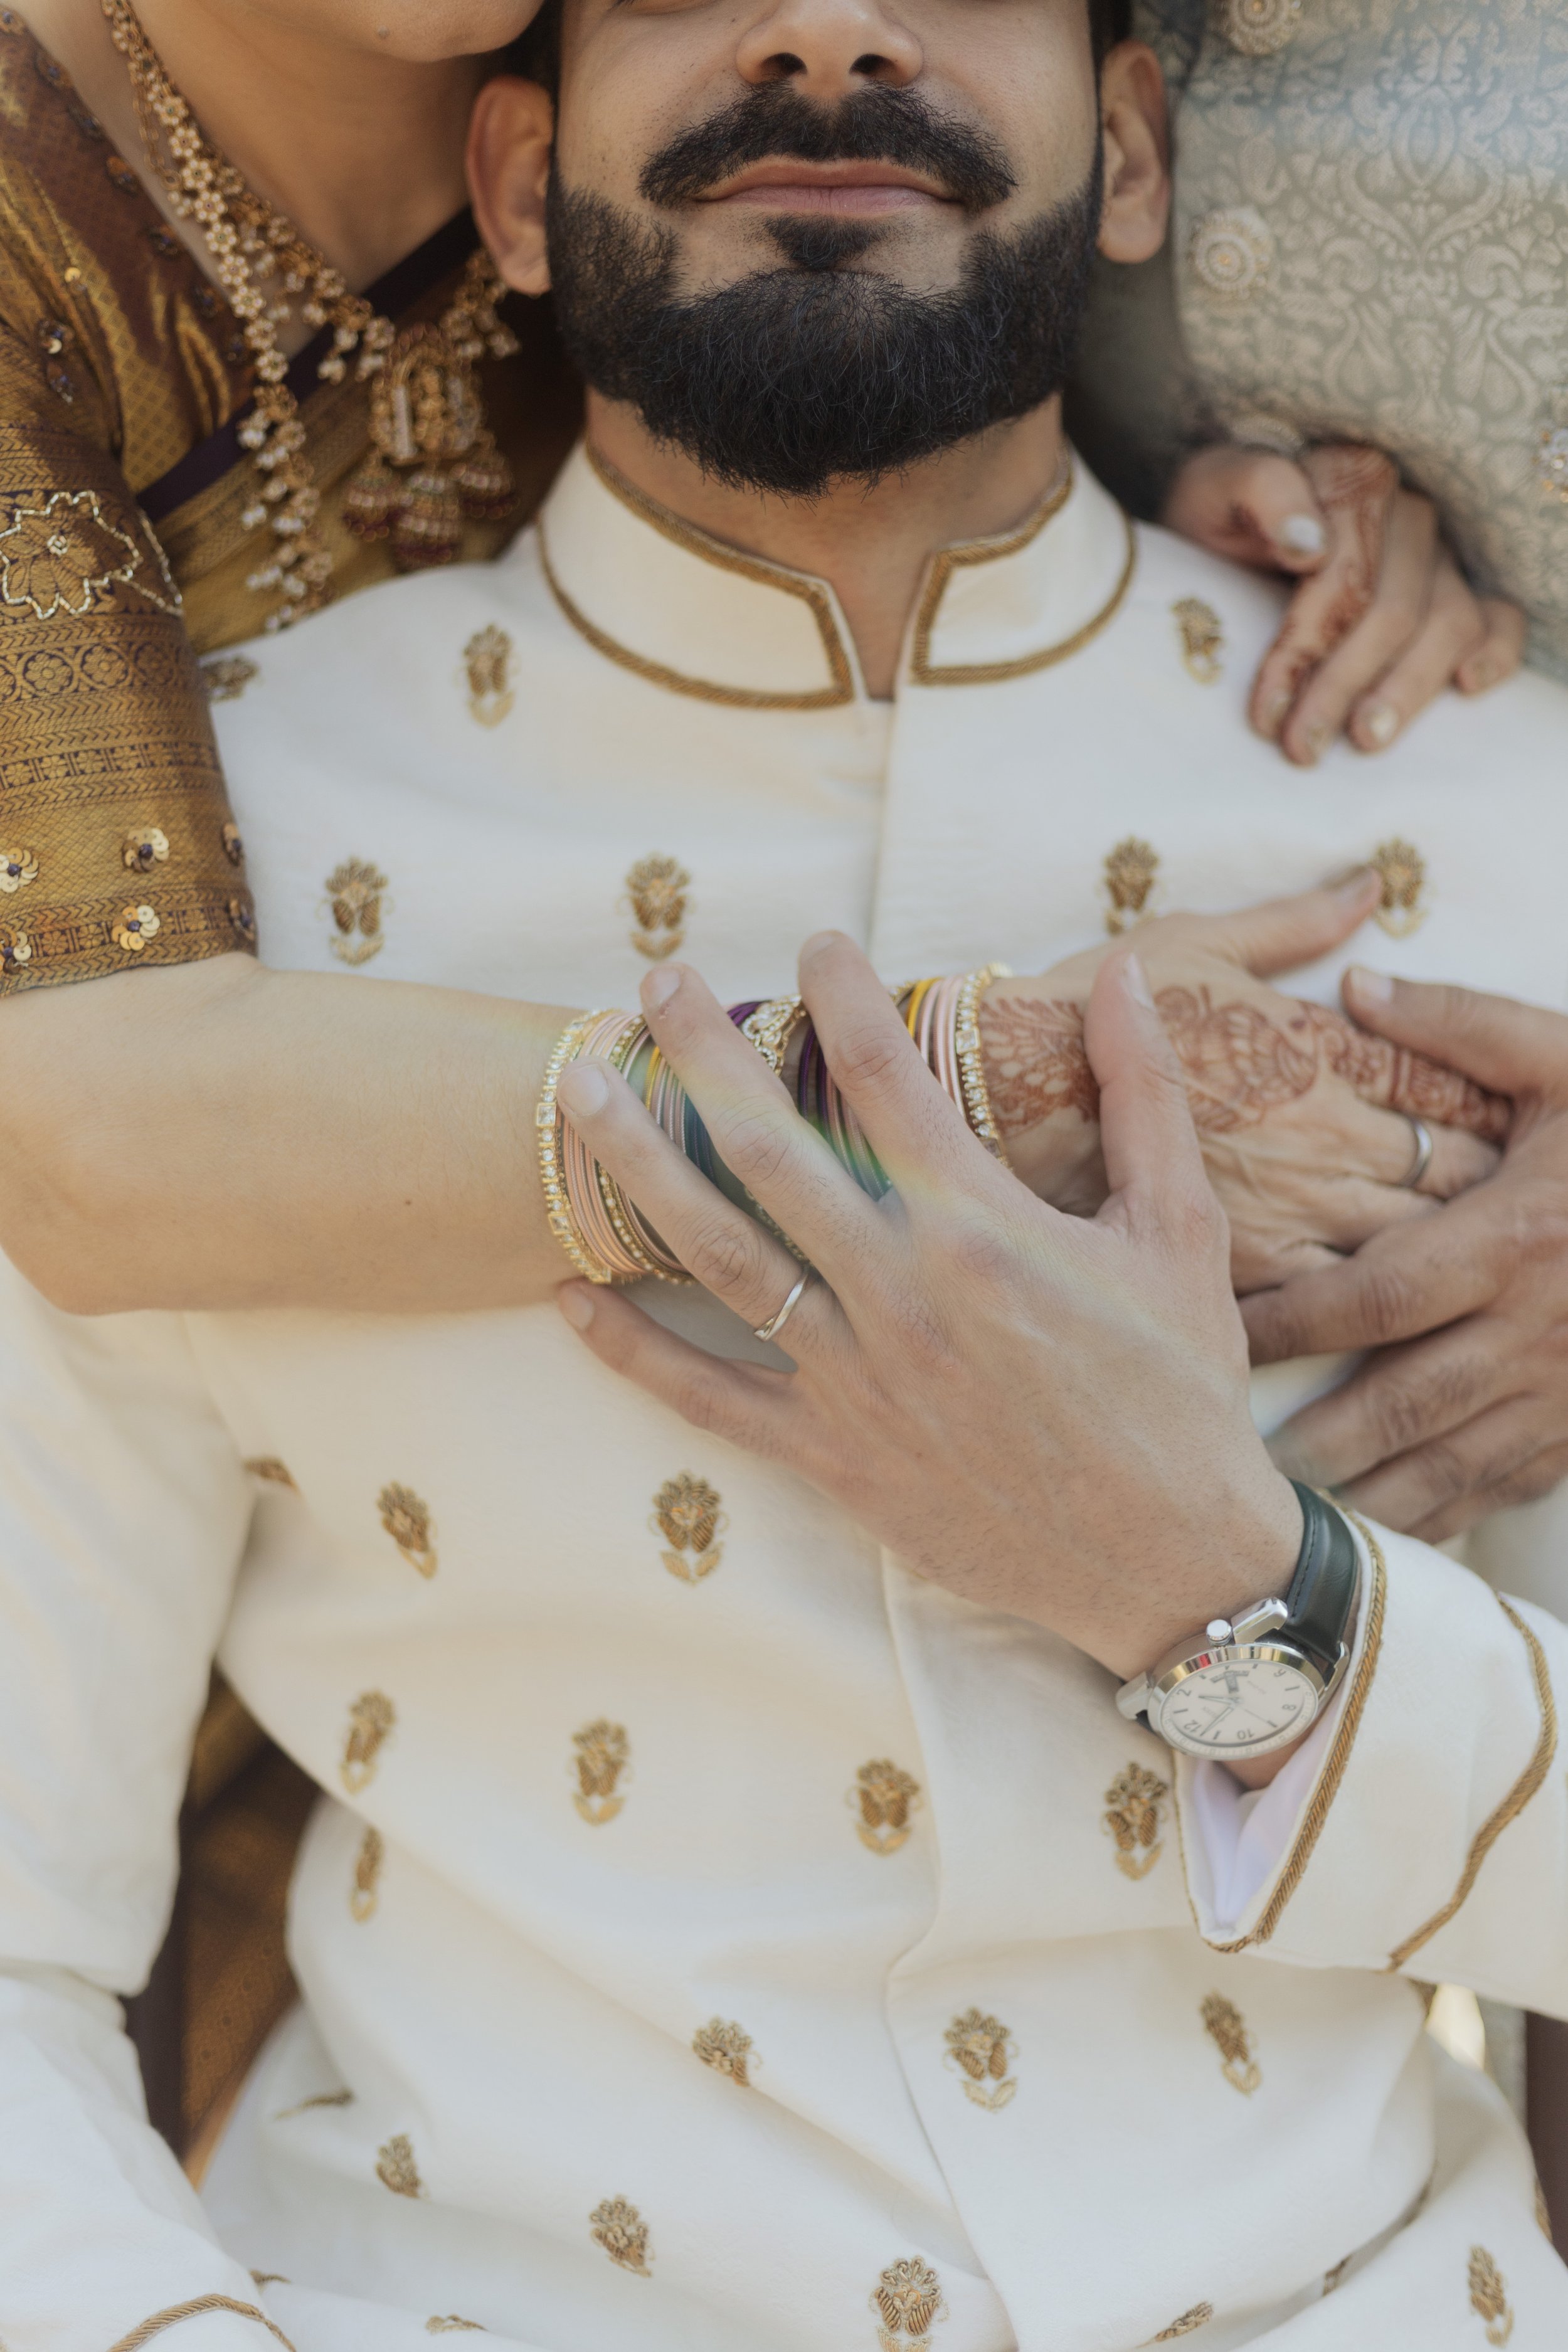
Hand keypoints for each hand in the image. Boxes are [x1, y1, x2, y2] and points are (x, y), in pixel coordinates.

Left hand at [554, 936, 1303, 1689]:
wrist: (1175, 1561)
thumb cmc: (1182, 1391)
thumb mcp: (1182, 1232)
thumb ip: (1145, 1094)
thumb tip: (1128, 972)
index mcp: (984, 1229)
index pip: (887, 1074)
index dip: (842, 993)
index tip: (818, 942)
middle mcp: (902, 1294)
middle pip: (770, 1148)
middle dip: (701, 1053)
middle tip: (657, 981)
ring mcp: (856, 1379)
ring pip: (717, 1254)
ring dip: (637, 1165)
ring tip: (576, 1091)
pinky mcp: (834, 1456)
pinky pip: (709, 1398)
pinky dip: (633, 1349)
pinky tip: (569, 1294)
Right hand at [990, 872, 1503, 1290]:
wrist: (998, 1087)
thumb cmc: (1090, 1006)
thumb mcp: (1199, 939)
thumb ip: (1297, 922)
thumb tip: (1370, 886)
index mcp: (1325, 1062)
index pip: (1447, 1098)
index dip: (1480, 1117)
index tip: (1494, 1127)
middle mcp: (1324, 1144)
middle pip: (1447, 1185)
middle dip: (1471, 1197)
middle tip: (1488, 1209)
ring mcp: (1287, 1217)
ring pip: (1403, 1253)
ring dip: (1426, 1258)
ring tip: (1437, 1269)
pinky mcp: (1236, 1274)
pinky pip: (1326, 1308)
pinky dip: (1348, 1312)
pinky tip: (1350, 1313)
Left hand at [1163, 442, 1524, 764]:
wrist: (1230, 520)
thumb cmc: (1221, 512)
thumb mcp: (1212, 490)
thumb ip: (1258, 490)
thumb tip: (1308, 540)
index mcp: (1353, 481)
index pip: (1343, 577)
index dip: (1305, 651)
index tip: (1267, 714)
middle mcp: (1406, 513)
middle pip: (1394, 610)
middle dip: (1345, 686)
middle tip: (1303, 747)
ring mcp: (1437, 552)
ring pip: (1449, 622)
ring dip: (1408, 688)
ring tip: (1366, 739)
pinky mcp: (1454, 585)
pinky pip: (1496, 615)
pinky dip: (1495, 652)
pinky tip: (1467, 687)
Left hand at [1244, 971, 1567, 1541]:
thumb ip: (1465, 1026)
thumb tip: (1356, 987)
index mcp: (1514, 1239)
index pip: (1376, 1294)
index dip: (1291, 1320)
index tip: (1213, 1332)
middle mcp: (1533, 1331)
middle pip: (1398, 1406)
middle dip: (1310, 1441)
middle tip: (1217, 1459)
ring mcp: (1565, 1396)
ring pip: (1445, 1468)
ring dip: (1360, 1500)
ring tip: (1273, 1520)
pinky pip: (1500, 1491)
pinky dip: (1434, 1518)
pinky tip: (1373, 1535)